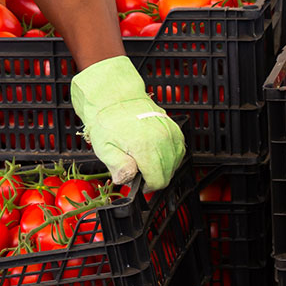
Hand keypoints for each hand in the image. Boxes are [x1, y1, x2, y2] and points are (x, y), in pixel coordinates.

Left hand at [71, 55, 185, 188]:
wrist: (116, 98)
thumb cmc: (108, 122)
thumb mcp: (105, 148)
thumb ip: (118, 167)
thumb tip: (128, 179)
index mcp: (145, 147)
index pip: (158, 180)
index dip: (148, 187)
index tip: (140, 183)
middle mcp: (162, 140)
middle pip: (168, 173)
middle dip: (155, 177)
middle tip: (141, 172)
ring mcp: (170, 133)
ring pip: (176, 162)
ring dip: (164, 167)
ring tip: (147, 161)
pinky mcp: (174, 127)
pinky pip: (179, 149)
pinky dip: (171, 156)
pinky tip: (158, 154)